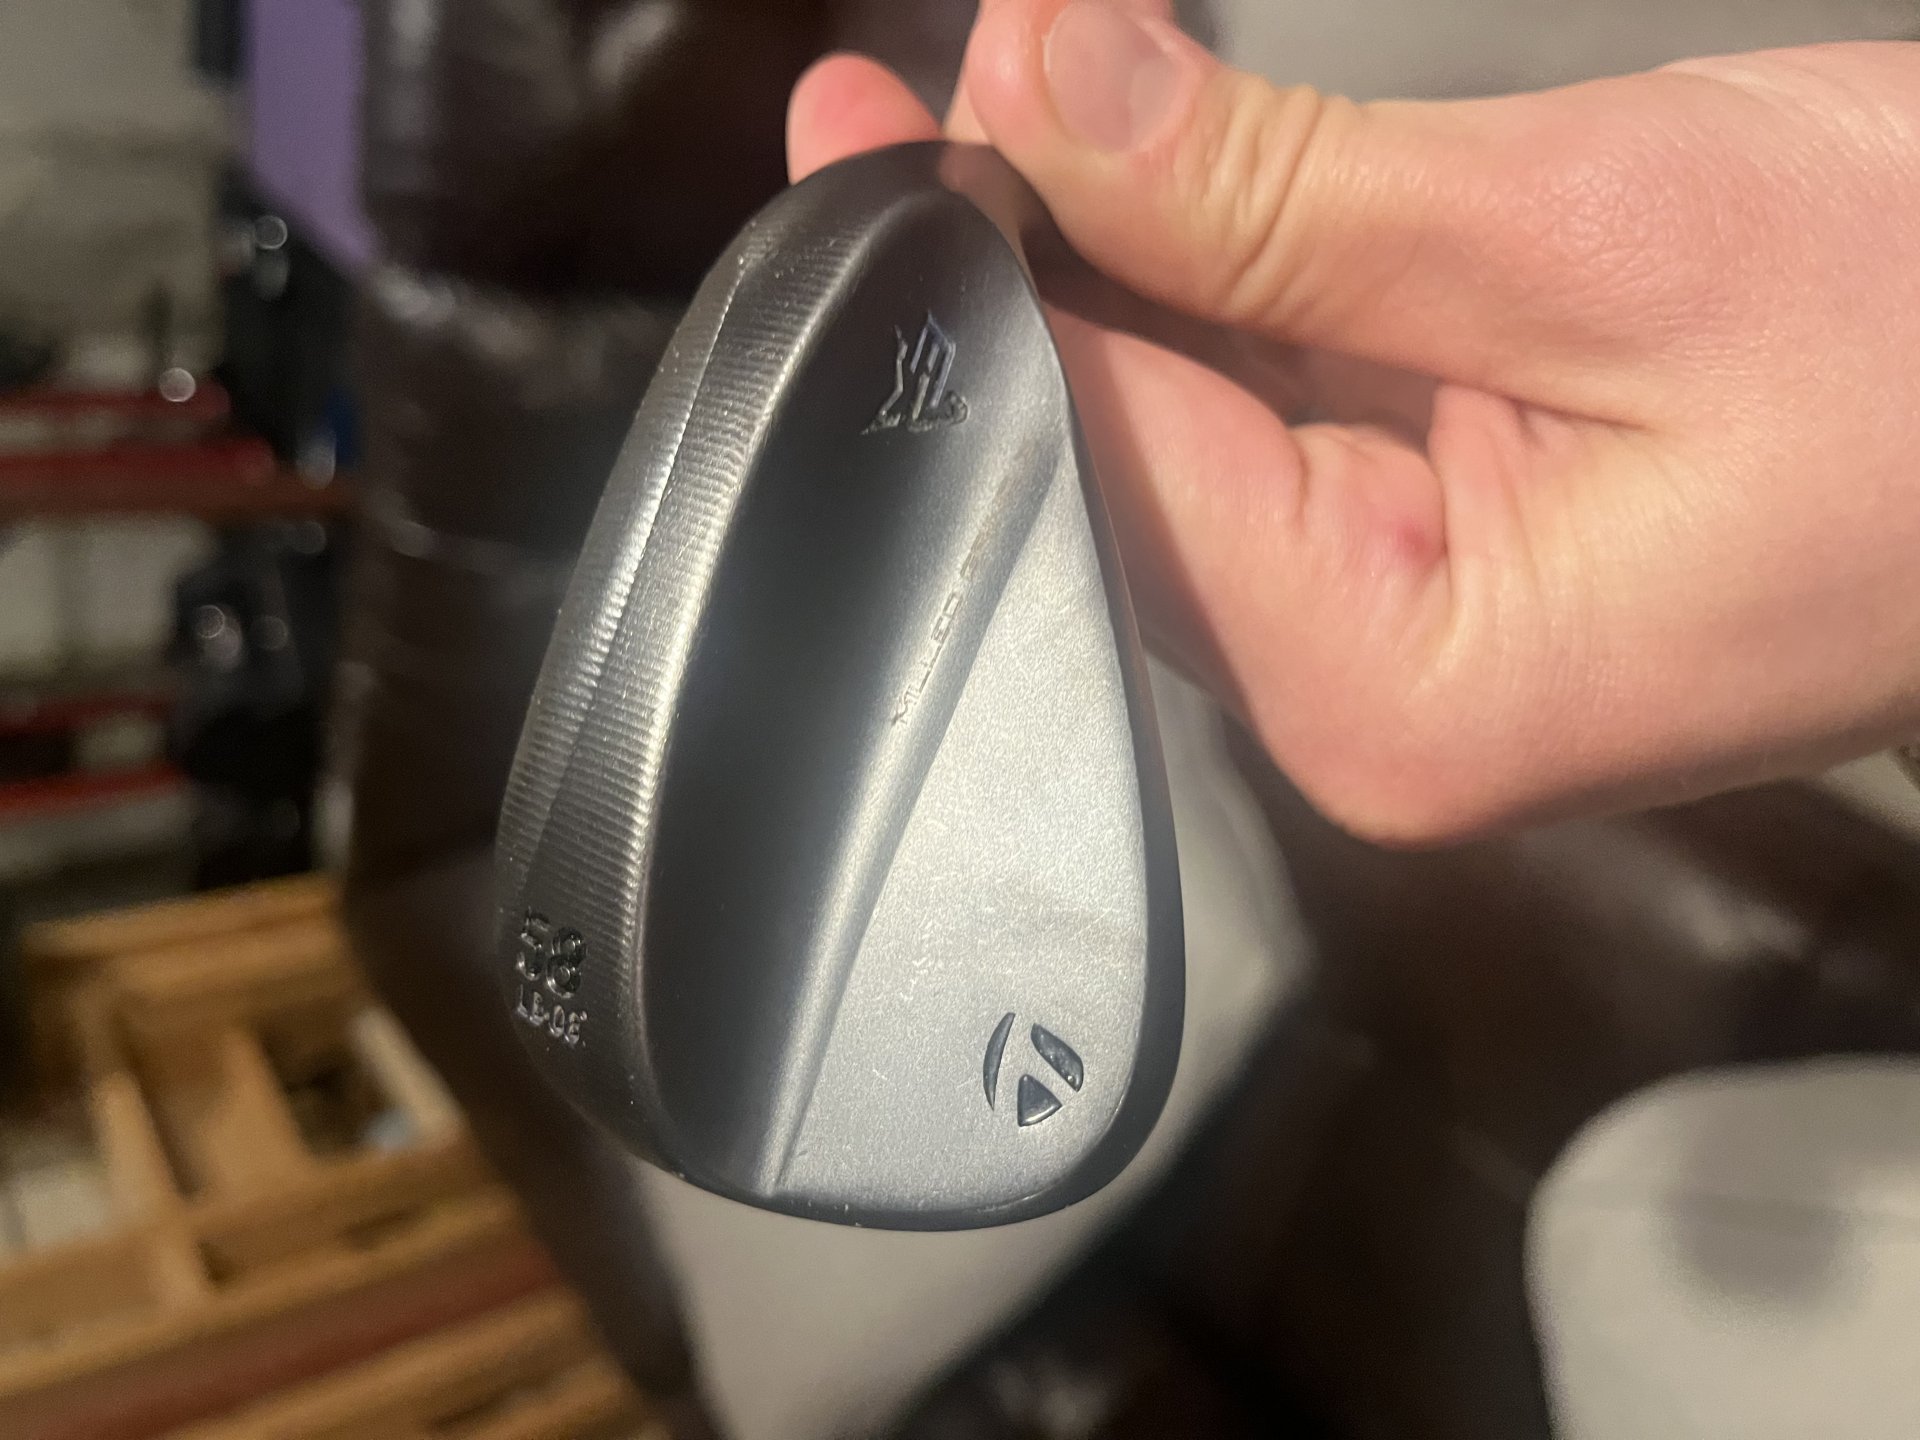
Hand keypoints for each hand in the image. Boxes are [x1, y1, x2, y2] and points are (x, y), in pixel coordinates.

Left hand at [787, 3, 1919, 841]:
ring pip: (1175, 432)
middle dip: (1026, 264)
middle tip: (944, 90)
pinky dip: (1203, 289)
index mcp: (1390, 686)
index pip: (1096, 468)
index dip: (972, 286)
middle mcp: (1365, 694)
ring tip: (1037, 104)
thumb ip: (1284, 189)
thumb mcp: (1597, 232)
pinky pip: (1262, 419)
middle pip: (1112, 463)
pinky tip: (1156, 178)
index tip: (864, 140)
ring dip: (1109, 261)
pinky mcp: (1433, 554)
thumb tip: (1048, 91)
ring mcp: (1396, 632)